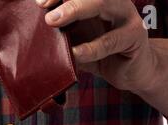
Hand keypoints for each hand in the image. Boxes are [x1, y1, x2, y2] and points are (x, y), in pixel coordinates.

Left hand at [36, 0, 155, 92]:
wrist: (130, 72)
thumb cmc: (101, 55)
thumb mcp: (78, 42)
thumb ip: (64, 36)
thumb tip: (36, 35)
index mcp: (99, 2)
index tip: (39, 3)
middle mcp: (114, 3)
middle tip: (44, 10)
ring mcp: (127, 17)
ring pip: (104, 3)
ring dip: (76, 9)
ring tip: (54, 22)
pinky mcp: (134, 37)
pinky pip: (110, 41)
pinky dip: (90, 48)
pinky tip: (75, 53)